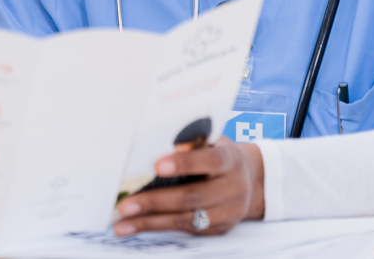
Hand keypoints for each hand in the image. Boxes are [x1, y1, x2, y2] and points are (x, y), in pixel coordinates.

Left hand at [114, 140, 263, 235]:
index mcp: (229, 160)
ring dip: (151, 222)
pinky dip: (159, 227)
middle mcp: (233, 187)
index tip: (157, 166)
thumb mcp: (210, 142)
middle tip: (126, 205)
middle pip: (192, 197)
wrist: (250, 180)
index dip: (184, 163)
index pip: (208, 160)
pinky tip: (138, 226)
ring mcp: (228, 212)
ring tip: (123, 222)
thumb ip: (190, 144)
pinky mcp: (219, 229)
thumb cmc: (218, 155)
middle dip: (155, 201)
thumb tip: (153, 144)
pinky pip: (187, 231)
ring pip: (187, 219)